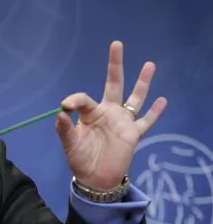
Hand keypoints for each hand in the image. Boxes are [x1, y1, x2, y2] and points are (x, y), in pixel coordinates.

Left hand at [55, 40, 167, 190]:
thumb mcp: (69, 144)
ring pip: (135, 98)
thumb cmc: (80, 159)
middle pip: (113, 84)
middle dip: (115, 65)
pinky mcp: (133, 134)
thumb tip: (61, 111)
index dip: (75, 99)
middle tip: (116, 44)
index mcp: (90, 113)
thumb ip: (64, 128)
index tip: (66, 105)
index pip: (83, 99)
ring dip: (143, 82)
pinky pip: (146, 121)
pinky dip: (155, 112)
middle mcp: (108, 112)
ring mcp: (122, 121)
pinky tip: (162, 100)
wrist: (95, 178)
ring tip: (149, 64)